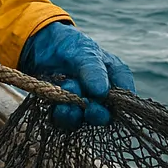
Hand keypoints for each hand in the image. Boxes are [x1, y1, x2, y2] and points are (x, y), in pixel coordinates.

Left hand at [19, 21, 134, 127]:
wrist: (42, 46)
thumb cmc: (70, 45)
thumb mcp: (84, 51)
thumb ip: (93, 70)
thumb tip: (102, 92)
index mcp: (115, 76)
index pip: (125, 95)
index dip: (118, 102)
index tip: (103, 97)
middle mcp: (102, 94)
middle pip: (107, 114)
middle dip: (97, 113)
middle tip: (88, 106)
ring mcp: (84, 104)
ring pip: (86, 120)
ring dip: (76, 112)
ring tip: (66, 92)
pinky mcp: (67, 111)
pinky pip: (67, 122)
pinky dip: (62, 115)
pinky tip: (57, 104)